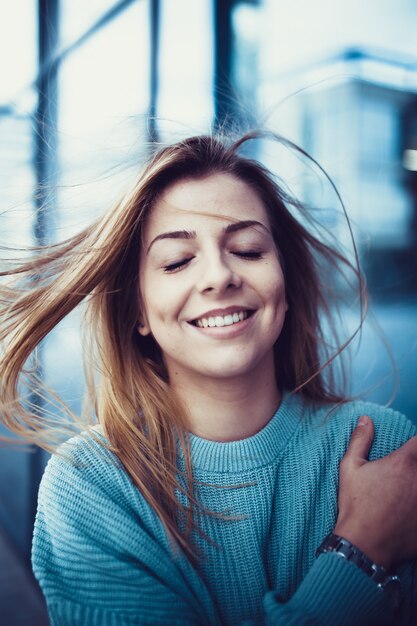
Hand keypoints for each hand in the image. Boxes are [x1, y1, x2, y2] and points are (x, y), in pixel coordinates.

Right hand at [334, 415, 416, 570]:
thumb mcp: (350, 468)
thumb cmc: (356, 505)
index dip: (415, 444)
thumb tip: (366, 420)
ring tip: (409, 491)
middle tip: (407, 474)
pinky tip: (412, 508)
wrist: (365, 546)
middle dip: (416, 466)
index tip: (411, 450)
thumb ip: (360, 440)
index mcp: (403, 463)